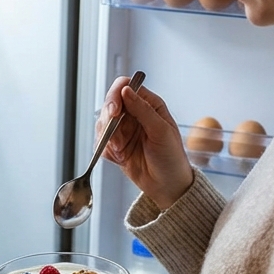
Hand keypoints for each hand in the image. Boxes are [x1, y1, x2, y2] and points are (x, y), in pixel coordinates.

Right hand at [98, 77, 193, 207]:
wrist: (168, 186)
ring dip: (107, 137)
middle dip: (108, 120)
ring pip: (102, 123)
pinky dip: (105, 150)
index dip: (116, 95)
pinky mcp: (116, 146)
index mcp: (149, 105)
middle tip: (115, 137)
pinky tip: (119, 158)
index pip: (125, 87)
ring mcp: (124, 130)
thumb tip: (126, 90)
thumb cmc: (172, 158)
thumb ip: (143, 110)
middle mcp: (134, 114)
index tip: (114, 112)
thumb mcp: (161, 131)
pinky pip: (100, 142)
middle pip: (109, 104)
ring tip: (120, 150)